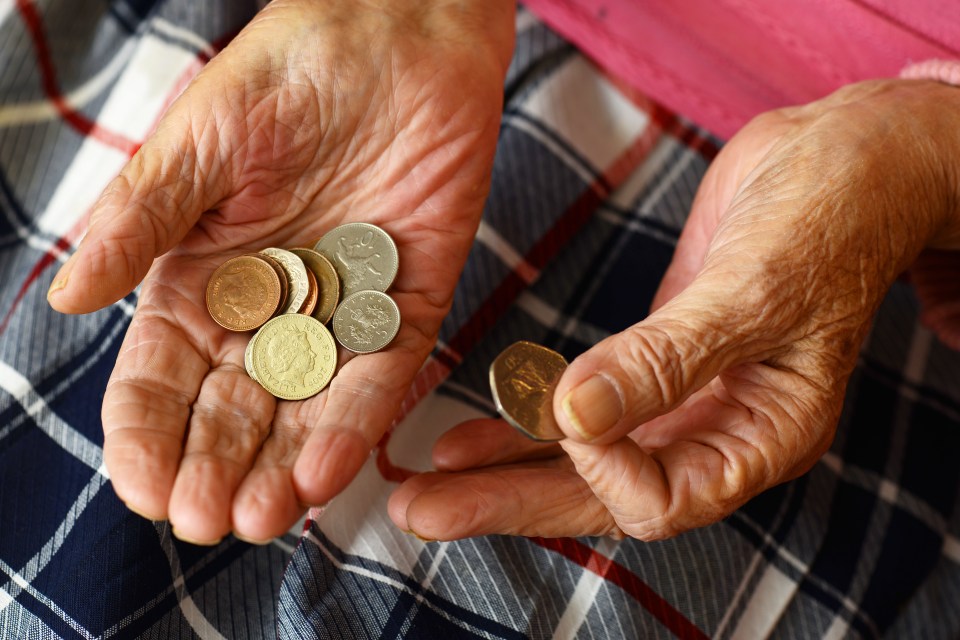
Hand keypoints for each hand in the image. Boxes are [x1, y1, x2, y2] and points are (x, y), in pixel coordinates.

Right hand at [47, 0, 514, 543]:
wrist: (400, 31)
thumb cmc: (290, 69)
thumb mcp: (201, 141)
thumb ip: (140, 221)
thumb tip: (67, 299)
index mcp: (203, 273)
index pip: (162, 374)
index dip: (147, 434)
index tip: (142, 487)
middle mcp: (271, 304)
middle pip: (232, 405)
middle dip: (214, 465)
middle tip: (204, 521)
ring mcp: (341, 308)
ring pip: (305, 406)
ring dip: (281, 464)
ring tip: (261, 518)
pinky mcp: (408, 300)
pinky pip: (381, 372)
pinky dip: (356, 419)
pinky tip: (323, 469)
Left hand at [389, 79, 959, 539]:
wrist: (839, 162)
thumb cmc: (827, 218)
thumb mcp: (753, 289)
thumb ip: (668, 358)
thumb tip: (579, 417)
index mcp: (763, 436)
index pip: (663, 497)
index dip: (602, 464)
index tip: (566, 402)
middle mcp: (718, 434)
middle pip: (600, 495)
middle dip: (507, 502)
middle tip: (419, 510)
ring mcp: (682, 403)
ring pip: (580, 461)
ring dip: (500, 473)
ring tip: (420, 484)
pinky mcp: (651, 365)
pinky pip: (579, 413)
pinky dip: (522, 424)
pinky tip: (467, 438)